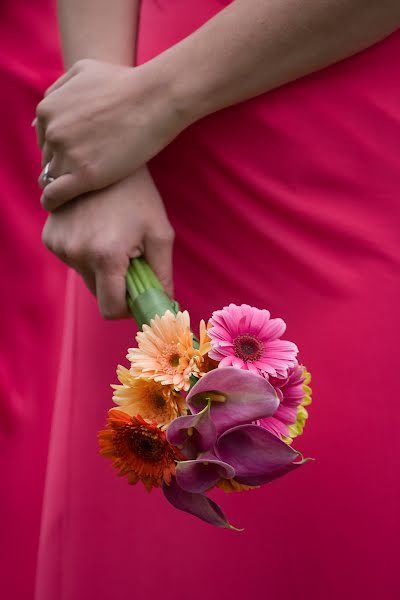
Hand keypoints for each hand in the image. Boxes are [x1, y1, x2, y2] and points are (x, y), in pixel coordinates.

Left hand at [36, 58, 187, 210]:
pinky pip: (55, 196)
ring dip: (62, 185)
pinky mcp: (85, 176)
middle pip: (48, 160)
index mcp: (47, 110)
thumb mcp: (82, 71)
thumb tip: (40, 121)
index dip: (61, 150)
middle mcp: (52, 132)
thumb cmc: (126, 83)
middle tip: (84, 174)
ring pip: (51, 179)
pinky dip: (54, 203)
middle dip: (62, 167)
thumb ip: (58, 91)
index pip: (45, 141)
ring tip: (80, 192)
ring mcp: (67, 154)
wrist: (155, 98)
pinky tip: (60, 207)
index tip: (78, 157)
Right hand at [42, 167, 174, 318]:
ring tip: (112, 236)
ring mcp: (59, 246)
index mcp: (106, 257)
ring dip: (101, 268)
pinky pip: (72, 260)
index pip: (111, 309)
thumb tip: (164, 305)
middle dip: (117, 284)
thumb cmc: (139, 195)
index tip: (138, 295)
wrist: (104, 157)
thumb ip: (163, 274)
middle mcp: (77, 254)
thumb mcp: (160, 233)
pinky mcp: (50, 237)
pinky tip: (95, 228)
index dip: (127, 309)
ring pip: (86, 277)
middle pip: (99, 294)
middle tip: (131, 257)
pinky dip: (86, 253)